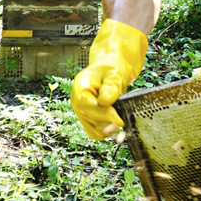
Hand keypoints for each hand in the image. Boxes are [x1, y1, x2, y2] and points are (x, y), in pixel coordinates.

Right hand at [71, 18, 147, 139]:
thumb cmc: (113, 68)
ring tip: (120, 119)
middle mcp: (77, 101)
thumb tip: (105, 103)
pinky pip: (95, 132)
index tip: (120, 120)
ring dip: (108, 128)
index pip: (87, 106)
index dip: (104, 115)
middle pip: (90, 121)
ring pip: (93, 130)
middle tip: (123, 119)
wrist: (111, 69)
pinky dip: (106, 131)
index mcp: (80, 88)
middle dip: (108, 121)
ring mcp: (81, 112)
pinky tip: (116, 123)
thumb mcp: (115, 74)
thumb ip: (110, 87)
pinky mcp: (88, 119)